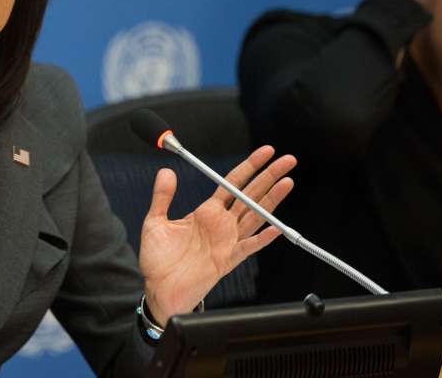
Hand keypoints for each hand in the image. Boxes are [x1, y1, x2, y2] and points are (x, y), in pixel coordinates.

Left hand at [138, 146, 295, 324]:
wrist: (159, 290)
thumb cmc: (158, 259)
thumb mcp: (155, 221)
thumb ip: (162, 197)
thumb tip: (166, 171)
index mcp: (206, 212)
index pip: (232, 184)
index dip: (249, 167)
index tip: (265, 152)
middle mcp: (221, 225)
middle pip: (250, 195)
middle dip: (269, 176)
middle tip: (287, 160)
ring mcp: (227, 242)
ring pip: (255, 216)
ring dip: (272, 200)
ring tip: (287, 182)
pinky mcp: (227, 260)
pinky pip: (249, 247)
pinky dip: (263, 239)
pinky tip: (276, 228)